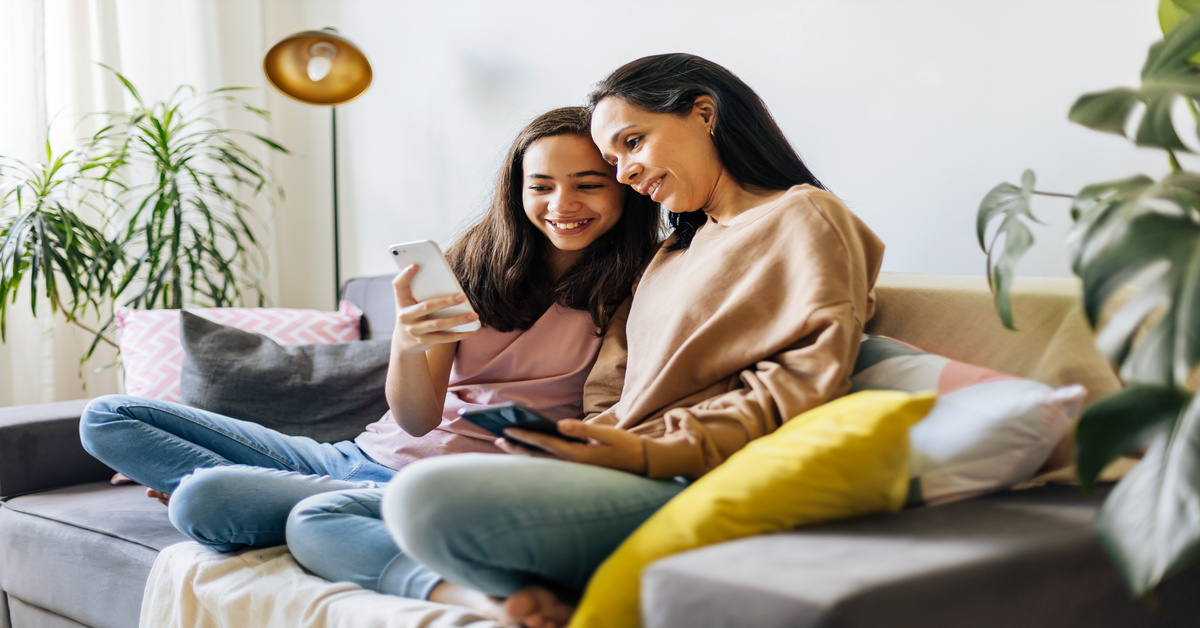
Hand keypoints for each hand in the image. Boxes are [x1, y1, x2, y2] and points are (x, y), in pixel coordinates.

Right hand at [392, 264, 477, 354]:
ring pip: (438, 324)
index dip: (405, 275)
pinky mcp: (424, 342)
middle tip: (463, 297)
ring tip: (474, 316)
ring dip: (458, 320)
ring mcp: (414, 331)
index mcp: (401, 302)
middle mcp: (405, 317)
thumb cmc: (414, 315)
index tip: (416, 264)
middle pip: (426, 306)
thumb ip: (423, 293)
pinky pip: (444, 338)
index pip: (399, 286)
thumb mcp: (412, 304)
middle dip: (446, 301)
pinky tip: (472, 330)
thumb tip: (449, 283)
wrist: (404, 343)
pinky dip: (459, 334)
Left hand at [498, 419, 646, 474]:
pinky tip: (528, 452)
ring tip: (506, 445)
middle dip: (516, 447)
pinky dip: (535, 457)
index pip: (545, 444)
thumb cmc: (627, 447)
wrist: (643, 466)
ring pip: (541, 462)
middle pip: (537, 456)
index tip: (507, 430)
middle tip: (496, 439)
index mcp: (578, 455)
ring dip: (523, 454)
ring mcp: (574, 471)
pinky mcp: (577, 471)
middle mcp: (572, 466)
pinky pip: (550, 465)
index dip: (524, 436)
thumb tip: (560, 424)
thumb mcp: (608, 434)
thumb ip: (583, 430)